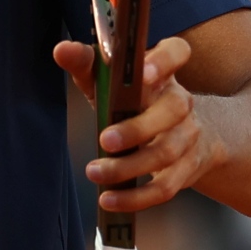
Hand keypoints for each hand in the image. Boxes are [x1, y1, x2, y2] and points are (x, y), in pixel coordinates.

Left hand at [53, 33, 222, 215]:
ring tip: (95, 172)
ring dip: (129, 166)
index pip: (177, 52)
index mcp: (163, 72)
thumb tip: (62, 50)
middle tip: (105, 140)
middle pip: (174, 108)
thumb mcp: (111, 82)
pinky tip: (110, 199)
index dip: (164, 61)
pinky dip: (137, 197)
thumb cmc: (135, 102)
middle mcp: (180, 101)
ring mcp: (188, 135)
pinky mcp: (186, 168)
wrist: (183, 135)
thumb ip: (87, 65)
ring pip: (166, 152)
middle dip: (139, 126)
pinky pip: (166, 186)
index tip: (143, 72)